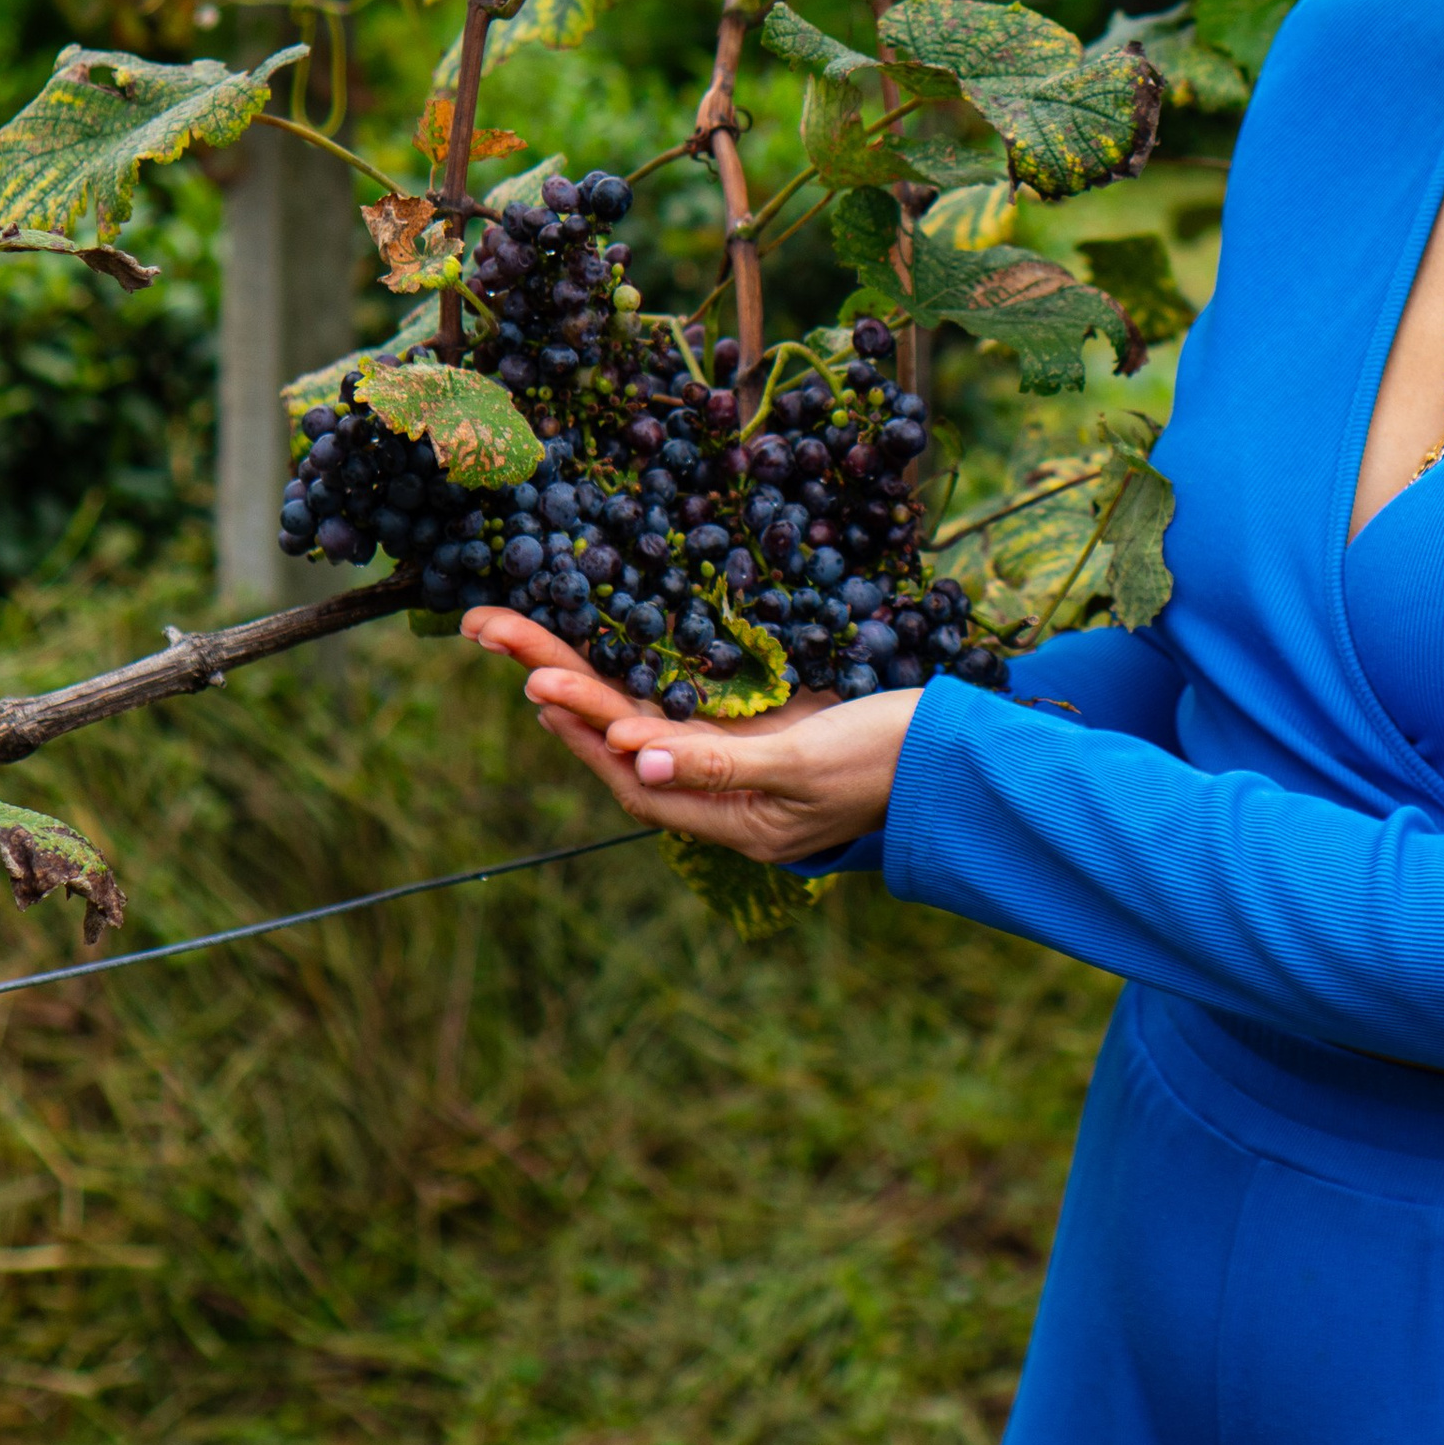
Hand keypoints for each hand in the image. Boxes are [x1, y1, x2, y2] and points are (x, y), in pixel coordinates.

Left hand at [460, 608, 917, 866]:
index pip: (631, 770)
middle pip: (616, 738)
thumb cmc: (893, 759)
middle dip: (551, 683)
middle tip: (485, 627)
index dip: (581, 725)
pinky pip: (671, 708)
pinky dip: (625, 686)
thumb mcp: (808, 763)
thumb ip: (722, 767)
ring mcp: (734, 763)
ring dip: (574, 679)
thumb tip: (635, 761)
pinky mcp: (754, 732)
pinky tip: (593, 665)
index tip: (533, 680)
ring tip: (512, 639)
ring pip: (635, 720)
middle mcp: (718, 793)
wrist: (958, 758)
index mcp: (730, 817)